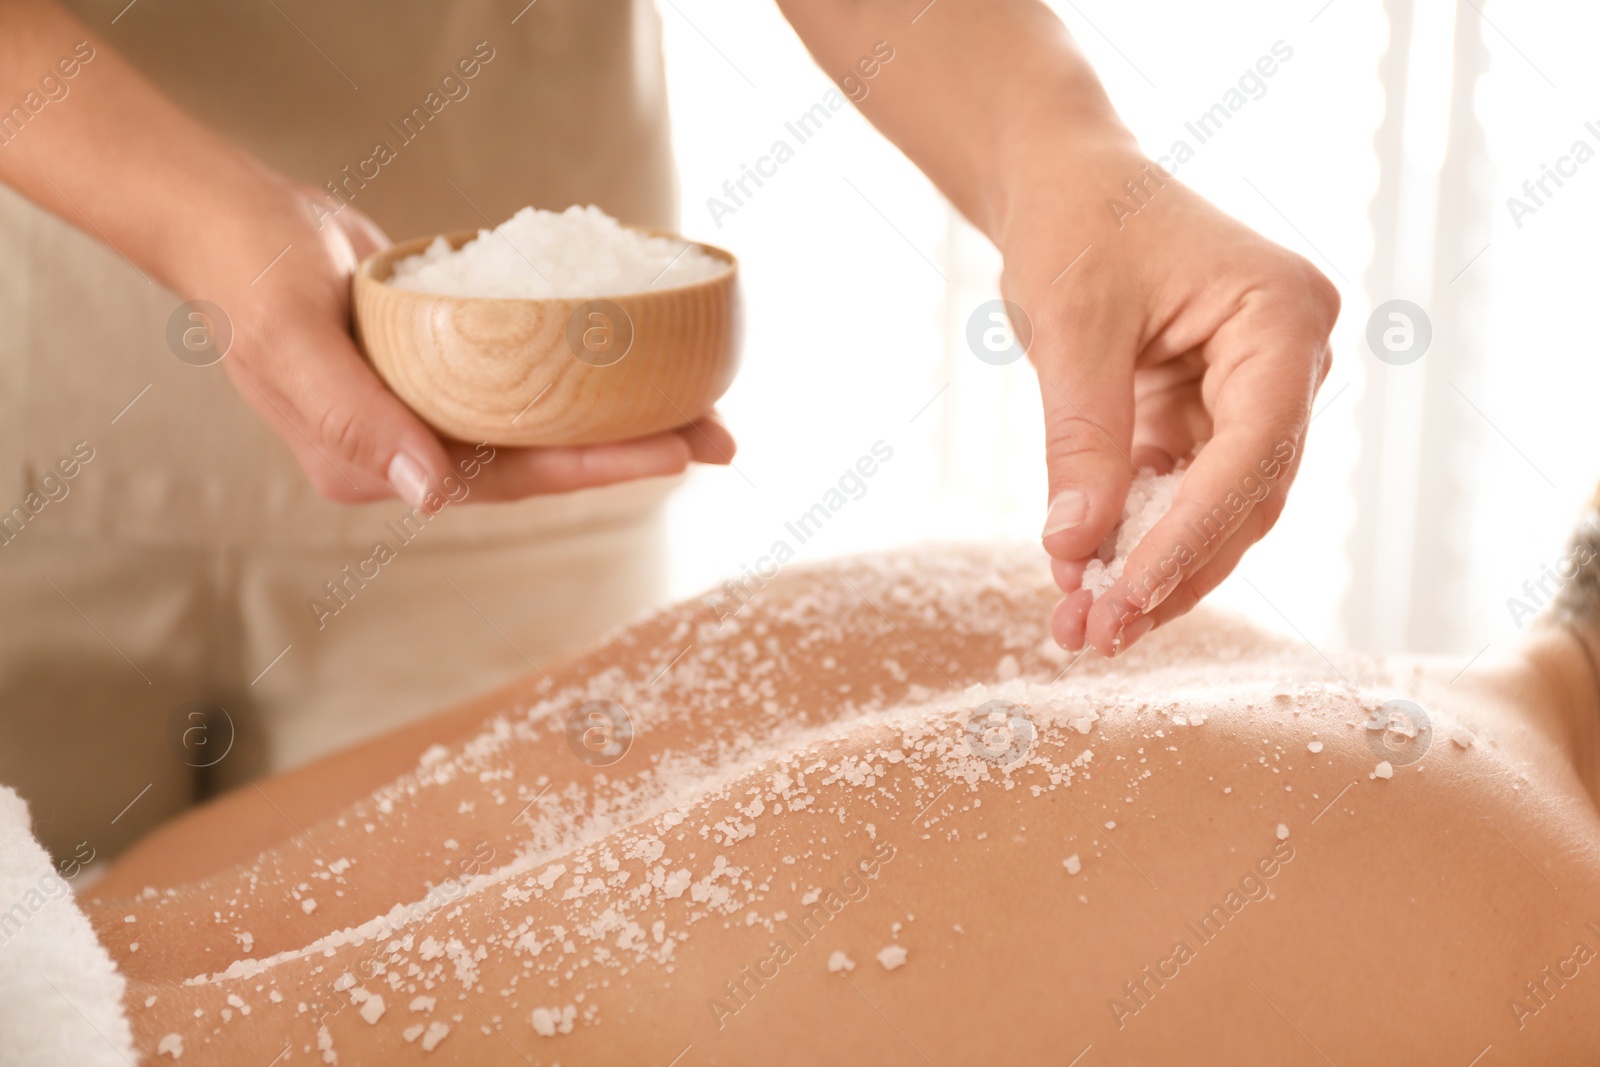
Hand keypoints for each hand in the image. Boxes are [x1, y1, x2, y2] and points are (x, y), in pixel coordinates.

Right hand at [188, 178, 733, 509]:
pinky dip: (583, 373)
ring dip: (623, 413)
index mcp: (378, 468)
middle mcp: (413, 450)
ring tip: (704, 404)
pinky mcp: (448, 366)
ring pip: (546, 420)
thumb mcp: (293, 344)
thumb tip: (429, 494)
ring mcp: (431, 409)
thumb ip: (358, 421)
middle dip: (636, 449)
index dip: (597, 468)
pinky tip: (638, 363)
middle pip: (544, 457)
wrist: (236, 220)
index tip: (675, 453)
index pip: (509, 477)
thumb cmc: (251, 277)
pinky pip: (530, 378)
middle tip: (725, 438)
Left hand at [1000, 140, 1338, 656]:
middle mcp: (1290, 361)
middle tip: (1093, 637)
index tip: (1124, 600)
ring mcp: (1257, 392)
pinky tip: (1087, 586)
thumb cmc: (1076, 224)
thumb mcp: (1071, 327)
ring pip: (1217, 510)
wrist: (1065, 184)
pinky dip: (1137, 540)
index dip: (1189, 537)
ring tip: (1083, 630)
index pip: (1252, 451)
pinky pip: (1183, 495)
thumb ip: (1082, 440)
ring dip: (1153, 572)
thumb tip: (1075, 555)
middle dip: (1169, 572)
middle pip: (1244, 496)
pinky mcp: (1212, 416)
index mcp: (1283, 316)